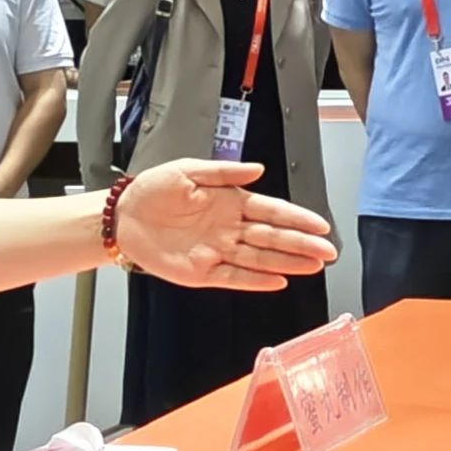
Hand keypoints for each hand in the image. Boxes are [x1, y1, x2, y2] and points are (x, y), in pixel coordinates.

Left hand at [116, 159, 339, 289]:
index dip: (297, 218)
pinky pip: (234, 278)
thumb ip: (223, 172)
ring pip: (260, 259)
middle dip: (301, 244)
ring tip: (313, 267)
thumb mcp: (187, 170)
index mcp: (230, 201)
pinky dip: (256, 281)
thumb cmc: (152, 190)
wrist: (122, 216)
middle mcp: (229, 228)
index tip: (320, 225)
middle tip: (327, 251)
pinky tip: (278, 280)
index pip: (271, 211)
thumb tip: (257, 169)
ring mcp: (218, 251)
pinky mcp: (202, 272)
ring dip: (287, 263)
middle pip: (273, 238)